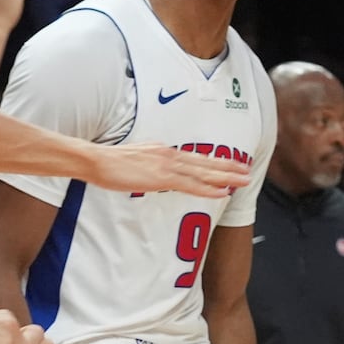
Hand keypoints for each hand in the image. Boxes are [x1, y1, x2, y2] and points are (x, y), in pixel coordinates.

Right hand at [86, 143, 250, 197]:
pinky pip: (191, 185)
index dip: (214, 162)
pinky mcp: (162, 178)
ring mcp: (167, 166)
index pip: (194, 158)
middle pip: (205, 162)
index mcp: (163, 151)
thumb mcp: (134, 160)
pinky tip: (222, 192)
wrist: (96, 160)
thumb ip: (149, 164)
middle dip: (228, 167)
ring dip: (226, 177)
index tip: (229, 166)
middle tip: (247, 171)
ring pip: (204, 172)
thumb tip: (155, 172)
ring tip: (244, 180)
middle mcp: (169, 155)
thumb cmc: (108, 162)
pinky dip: (209, 189)